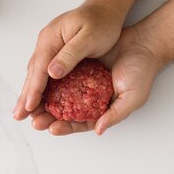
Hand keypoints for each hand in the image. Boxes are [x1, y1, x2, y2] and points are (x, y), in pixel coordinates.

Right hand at [14, 0, 124, 121]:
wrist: (106, 7)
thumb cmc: (101, 21)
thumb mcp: (89, 37)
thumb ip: (70, 54)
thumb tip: (51, 72)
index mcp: (51, 39)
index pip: (39, 69)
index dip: (34, 90)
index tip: (29, 107)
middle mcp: (47, 43)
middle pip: (33, 73)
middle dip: (25, 96)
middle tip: (18, 116)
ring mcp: (50, 47)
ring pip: (36, 74)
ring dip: (30, 93)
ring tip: (24, 112)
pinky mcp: (57, 52)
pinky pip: (44, 72)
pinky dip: (40, 86)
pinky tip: (39, 98)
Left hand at [29, 26, 163, 135]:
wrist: (142, 44)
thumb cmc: (142, 72)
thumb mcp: (132, 98)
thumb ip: (115, 115)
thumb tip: (98, 130)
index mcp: (102, 110)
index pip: (79, 124)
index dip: (65, 127)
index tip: (52, 128)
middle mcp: (89, 99)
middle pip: (64, 113)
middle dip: (48, 118)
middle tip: (35, 122)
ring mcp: (83, 83)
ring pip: (59, 96)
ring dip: (45, 103)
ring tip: (31, 107)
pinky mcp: (78, 67)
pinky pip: (61, 76)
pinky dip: (50, 82)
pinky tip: (39, 85)